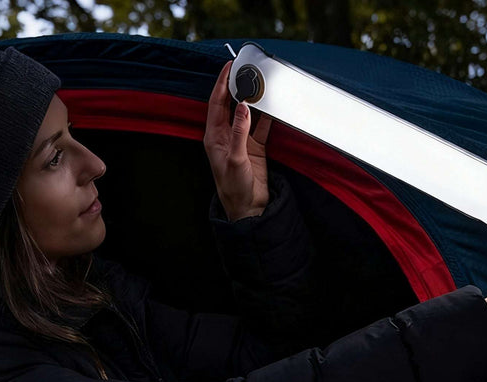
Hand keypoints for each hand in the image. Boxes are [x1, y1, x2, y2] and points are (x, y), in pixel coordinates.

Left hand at [204, 60, 272, 221]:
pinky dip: (267, 116)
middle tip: (246, 69)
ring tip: (260, 82)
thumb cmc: (234, 189)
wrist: (248, 208)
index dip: (222, 84)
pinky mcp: (255, 147)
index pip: (216, 103)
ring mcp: (241, 140)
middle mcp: (226, 135)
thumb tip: (244, 107)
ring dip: (253, 99)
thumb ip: (240, 132)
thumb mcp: (236, 159)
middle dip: (237, 86)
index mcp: (214, 136)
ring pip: (248, 113)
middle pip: (231, 104)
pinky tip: (272, 106)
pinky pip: (262, 126)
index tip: (229, 67)